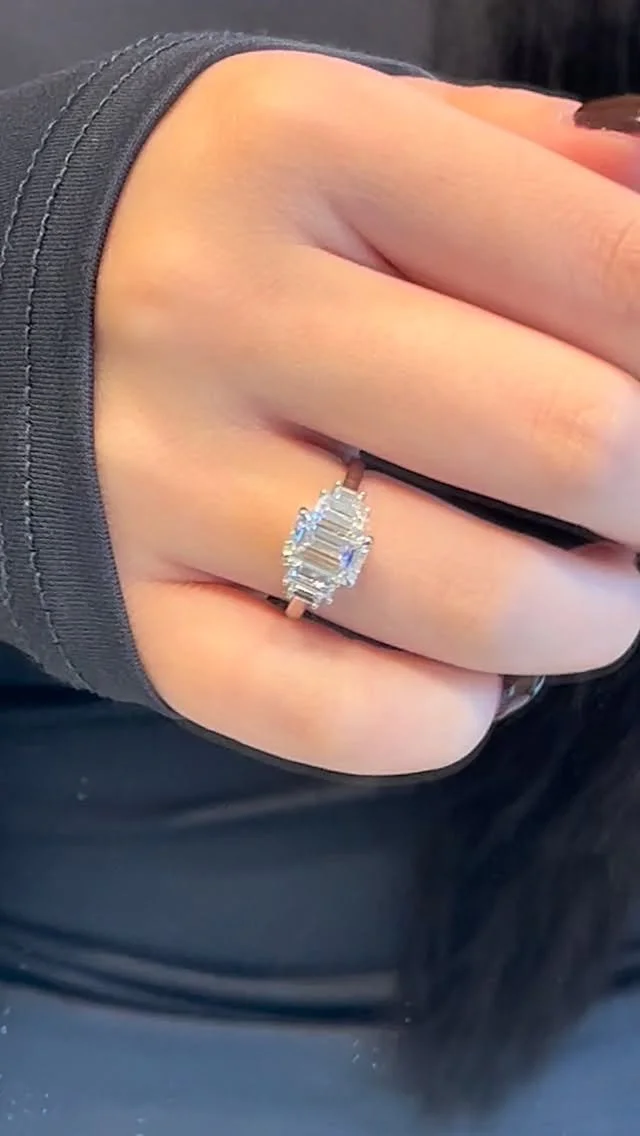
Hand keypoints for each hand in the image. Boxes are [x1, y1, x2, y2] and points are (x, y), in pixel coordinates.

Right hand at [95, 50, 639, 774]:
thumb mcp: (366, 134)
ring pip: (475, 605)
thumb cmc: (237, 226)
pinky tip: (457, 673)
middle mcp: (213, 307)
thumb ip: (538, 161)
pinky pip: (342, 716)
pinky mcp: (139, 612)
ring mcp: (163, 476)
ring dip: (587, 620)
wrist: (15, 307)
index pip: (612, 265)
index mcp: (295, 145)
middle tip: (631, 498)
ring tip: (582, 593)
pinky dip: (447, 716)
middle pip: (567, 440)